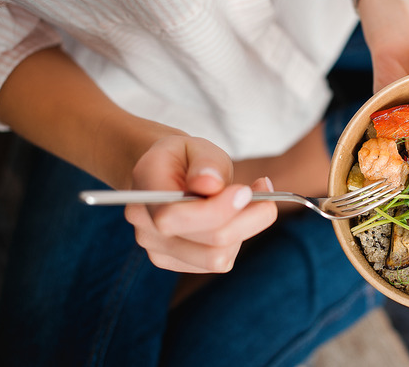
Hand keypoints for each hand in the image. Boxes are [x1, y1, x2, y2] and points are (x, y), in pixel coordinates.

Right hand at [124, 136, 277, 272]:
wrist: (166, 174)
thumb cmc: (186, 158)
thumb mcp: (198, 146)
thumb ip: (206, 163)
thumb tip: (209, 184)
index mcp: (144, 189)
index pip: (173, 217)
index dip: (215, 210)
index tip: (246, 191)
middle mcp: (145, 226)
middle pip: (206, 244)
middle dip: (246, 219)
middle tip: (264, 188)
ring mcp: (157, 249)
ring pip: (217, 258)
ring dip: (244, 229)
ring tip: (250, 199)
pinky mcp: (176, 263)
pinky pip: (218, 261)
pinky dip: (236, 240)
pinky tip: (236, 215)